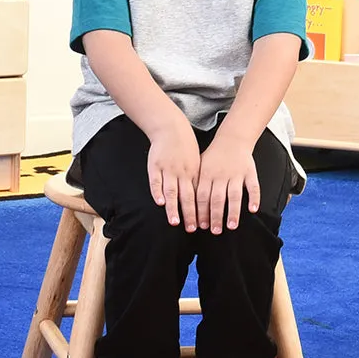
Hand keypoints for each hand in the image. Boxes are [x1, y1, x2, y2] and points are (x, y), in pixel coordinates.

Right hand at [147, 116, 200, 230]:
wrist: (171, 129)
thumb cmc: (185, 147)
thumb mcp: (197, 162)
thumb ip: (197, 180)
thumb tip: (203, 200)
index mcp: (194, 172)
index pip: (198, 195)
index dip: (201, 211)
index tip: (203, 225)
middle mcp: (182, 172)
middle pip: (187, 196)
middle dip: (190, 214)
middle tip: (192, 229)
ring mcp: (168, 169)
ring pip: (171, 191)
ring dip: (173, 208)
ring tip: (175, 222)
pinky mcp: (155, 166)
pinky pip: (156, 181)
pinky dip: (157, 192)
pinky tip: (159, 203)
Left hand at [196, 135, 259, 234]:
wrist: (232, 139)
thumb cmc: (214, 156)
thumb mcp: (200, 166)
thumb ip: (195, 183)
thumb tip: (185, 204)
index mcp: (207, 174)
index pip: (202, 196)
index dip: (201, 212)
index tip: (201, 226)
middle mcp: (221, 175)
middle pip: (217, 198)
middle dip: (215, 216)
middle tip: (215, 231)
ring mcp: (236, 174)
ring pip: (234, 195)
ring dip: (233, 212)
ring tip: (231, 226)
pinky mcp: (250, 172)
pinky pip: (253, 186)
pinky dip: (254, 198)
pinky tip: (253, 210)